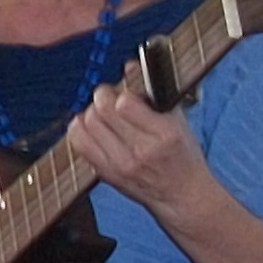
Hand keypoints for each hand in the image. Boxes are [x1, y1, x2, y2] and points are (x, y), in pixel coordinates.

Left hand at [67, 82, 262, 262]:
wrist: (181, 197)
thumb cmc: (183, 156)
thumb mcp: (178, 121)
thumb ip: (155, 93)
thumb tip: (130, 66)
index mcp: (164, 135)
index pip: (126, 104)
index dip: (122, 91)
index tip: (126, 92)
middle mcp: (141, 151)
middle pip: (101, 112)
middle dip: (102, 96)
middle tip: (108, 97)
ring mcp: (121, 165)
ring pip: (87, 126)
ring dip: (90, 112)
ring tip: (101, 112)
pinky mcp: (107, 174)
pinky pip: (79, 144)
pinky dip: (79, 129)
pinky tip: (90, 127)